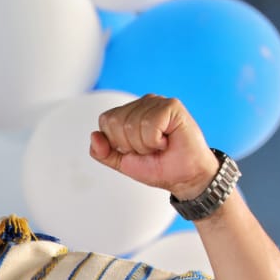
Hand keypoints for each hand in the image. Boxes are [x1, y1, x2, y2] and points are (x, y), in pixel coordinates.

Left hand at [88, 94, 219, 200]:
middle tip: (150, 149)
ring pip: (132, 124)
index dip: (117, 142)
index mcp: (128, 113)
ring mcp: (156, 102)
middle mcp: (141, 104)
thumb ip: (103, 152)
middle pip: (116, 122)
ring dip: (145, 144)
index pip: (105, 121)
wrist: (184, 177)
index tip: (136, 150)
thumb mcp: (123, 162)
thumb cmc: (159, 166)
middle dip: (130, 145)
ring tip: (159, 145)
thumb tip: (94, 136)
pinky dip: (156, 140)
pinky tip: (167, 140)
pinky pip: (149, 124)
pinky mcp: (171, 105)